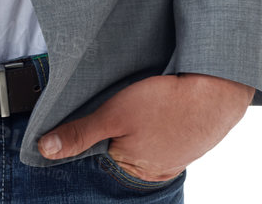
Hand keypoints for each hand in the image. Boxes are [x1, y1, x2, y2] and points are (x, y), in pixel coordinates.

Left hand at [36, 73, 252, 182]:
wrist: (217, 92)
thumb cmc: (166, 103)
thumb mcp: (115, 114)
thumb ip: (80, 133)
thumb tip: (44, 150)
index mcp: (131, 166)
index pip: (98, 149)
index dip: (94, 128)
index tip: (98, 108)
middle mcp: (151, 169)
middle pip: (120, 145)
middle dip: (118, 127)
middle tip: (125, 101)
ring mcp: (172, 157)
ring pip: (142, 139)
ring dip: (140, 123)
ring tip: (143, 101)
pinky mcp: (186, 142)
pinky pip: (163, 133)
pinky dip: (159, 121)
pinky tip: (160, 106)